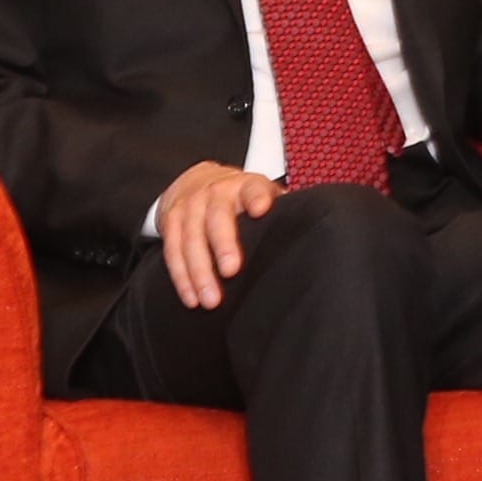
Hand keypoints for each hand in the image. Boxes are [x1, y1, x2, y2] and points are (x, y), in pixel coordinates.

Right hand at [156, 161, 282, 309]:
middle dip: (223, 243)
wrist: (195, 180)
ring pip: (191, 239)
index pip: (252, 188)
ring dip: (200, 272)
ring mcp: (190, 206)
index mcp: (244, 185)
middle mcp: (215, 192)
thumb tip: (310, 231)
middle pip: (217, 217)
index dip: (257, 197)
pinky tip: (192, 298)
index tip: (262, 208)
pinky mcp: (170, 221)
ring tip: (211, 300)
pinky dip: (181, 277)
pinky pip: (173, 251)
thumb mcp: (260, 195)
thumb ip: (280, 210)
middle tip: (231, 271)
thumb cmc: (238, 197)